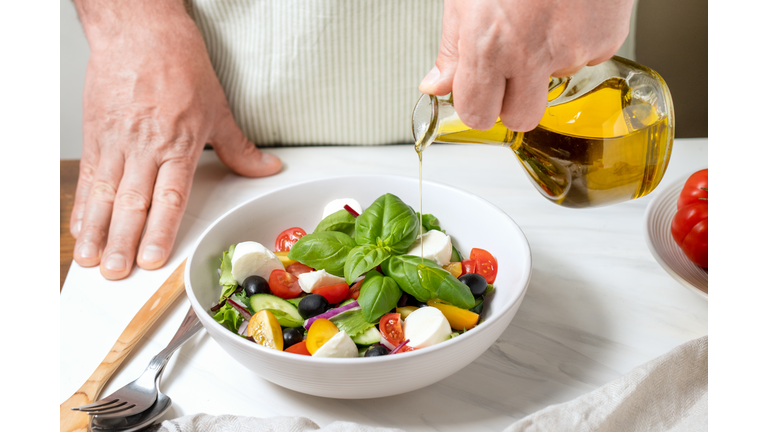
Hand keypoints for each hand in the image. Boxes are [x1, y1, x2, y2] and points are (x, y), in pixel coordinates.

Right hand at [71, 0, 281, 279]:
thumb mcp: (218, 108)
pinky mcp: (96, 134)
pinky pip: (88, 176)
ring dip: (98, 232)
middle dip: (124, 242)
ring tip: (94, 261)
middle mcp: (144, 148)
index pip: (168, 197)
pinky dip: (82, 205)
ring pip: (104, 195)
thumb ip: (240, 148)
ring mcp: (116, 142)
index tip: (153, 259)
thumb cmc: (179, 66)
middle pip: (132, 203)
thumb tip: (268, 168)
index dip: (160, 231)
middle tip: (118, 272)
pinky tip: (80, 228)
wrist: (140, 32)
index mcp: (177, 145)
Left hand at [419, 0, 633, 130]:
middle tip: (509, 68)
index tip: (477, 93)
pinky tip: (565, 12)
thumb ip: (453, 49)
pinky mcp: (606, 42)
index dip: (476, 106)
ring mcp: (573, 52)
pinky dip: (574, 43)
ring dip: (545, 64)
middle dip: (512, 103)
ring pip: (554, 84)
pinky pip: (585, 60)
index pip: (477, 115)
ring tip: (539, 19)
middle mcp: (531, 55)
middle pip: (521, 119)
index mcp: (489, 46)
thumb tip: (438, 86)